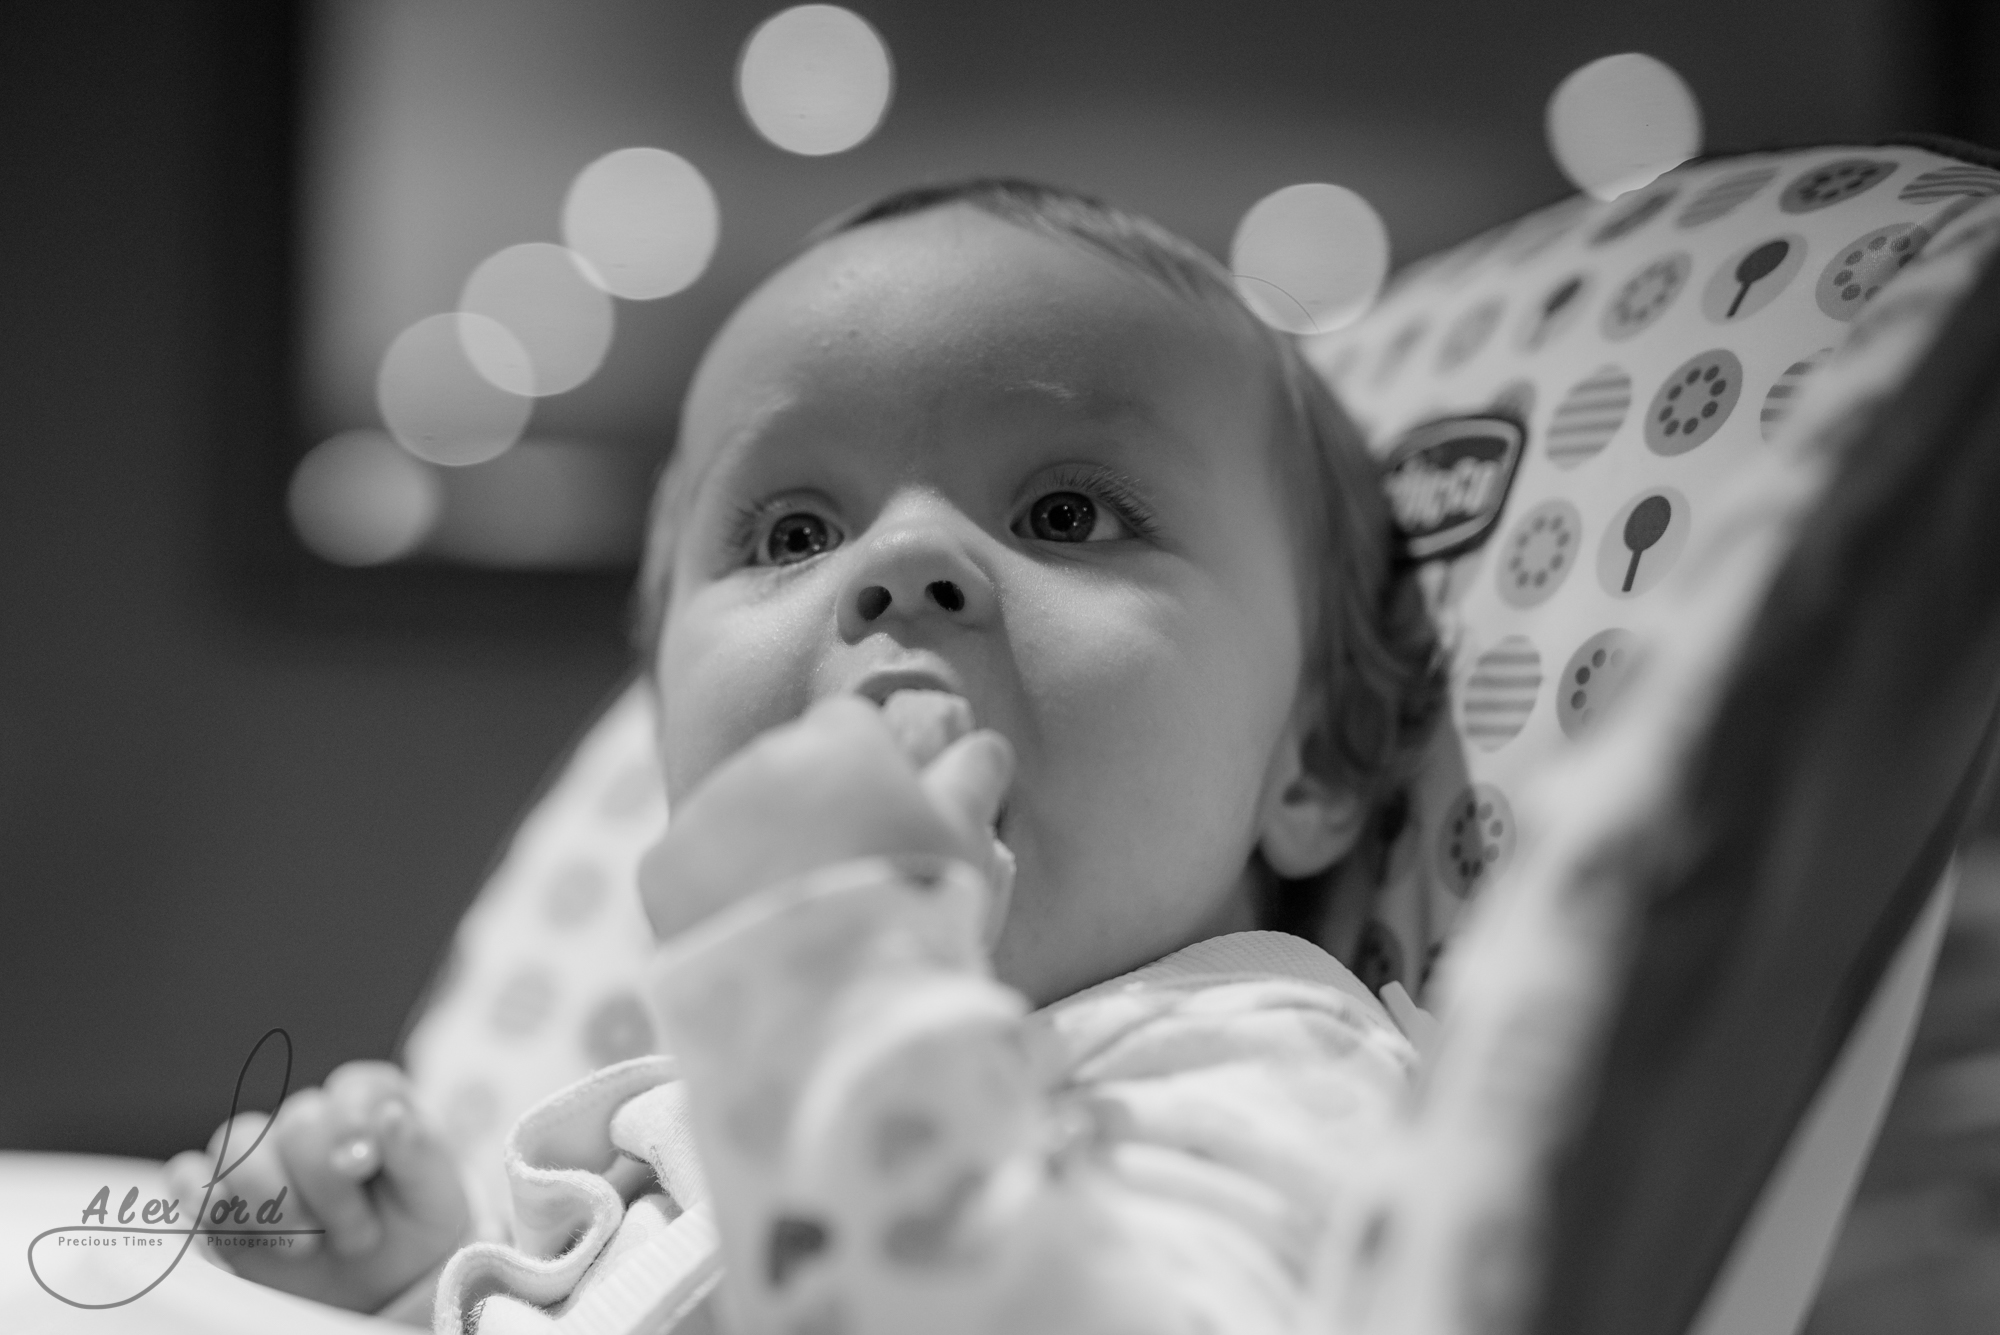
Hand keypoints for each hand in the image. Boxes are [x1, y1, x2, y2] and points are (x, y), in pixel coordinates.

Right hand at [164, 1060, 469, 1312]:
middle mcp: (312, 1120)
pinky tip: (225, 1222)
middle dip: (329, 1186)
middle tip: (359, 1236)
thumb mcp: (432, 1195)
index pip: (353, 1089)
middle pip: (299, 1123)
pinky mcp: (224, 1198)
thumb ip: (416, 1153)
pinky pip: (188, 1176)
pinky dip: (200, 1196)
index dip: (356, 1126)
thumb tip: (391, 1115)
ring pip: (238, 1142)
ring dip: (274, 1201)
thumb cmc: (412, 1228)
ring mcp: (264, 1156)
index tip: (367, 1167)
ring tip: (306, 1247)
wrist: (381, 1286)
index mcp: (368, 1103)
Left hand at [641, 693, 1012, 941]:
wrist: (834, 990)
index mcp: (839, 738)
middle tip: (844, 877)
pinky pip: (684, 870)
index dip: (870, 773)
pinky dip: (708, 895)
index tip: (883, 823)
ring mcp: (705, 809)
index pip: (851, 729)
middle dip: (809, 810)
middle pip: (787, 770)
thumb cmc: (915, 902)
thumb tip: (983, 745)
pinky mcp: (659, 867)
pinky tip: (749, 934)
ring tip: (798, 916)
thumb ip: (973, 777)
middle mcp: (763, 756)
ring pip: (734, 818)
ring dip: (757, 850)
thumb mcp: (964, 836)